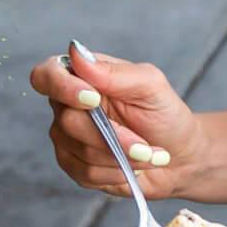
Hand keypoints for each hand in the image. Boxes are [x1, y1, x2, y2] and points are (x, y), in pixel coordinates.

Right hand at [29, 41, 200, 197]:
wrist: (179, 156)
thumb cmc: (165, 114)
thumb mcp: (150, 86)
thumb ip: (115, 73)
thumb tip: (77, 53)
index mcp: (82, 77)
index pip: (47, 75)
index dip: (62, 87)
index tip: (93, 99)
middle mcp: (68, 106)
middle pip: (68, 121)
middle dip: (113, 136)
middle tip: (145, 143)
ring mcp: (68, 137)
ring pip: (79, 150)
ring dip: (120, 156)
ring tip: (147, 154)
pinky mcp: (75, 165)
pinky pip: (84, 173)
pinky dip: (115, 173)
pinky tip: (132, 167)